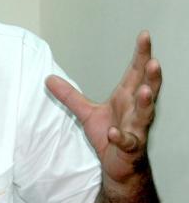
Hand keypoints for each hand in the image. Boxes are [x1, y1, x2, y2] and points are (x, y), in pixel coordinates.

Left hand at [46, 31, 161, 184]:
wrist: (118, 166)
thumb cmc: (110, 136)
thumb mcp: (85, 112)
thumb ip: (69, 95)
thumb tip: (48, 79)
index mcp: (126, 98)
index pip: (136, 72)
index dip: (141, 55)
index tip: (144, 36)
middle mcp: (135, 110)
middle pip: (147, 89)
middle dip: (151, 76)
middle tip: (154, 61)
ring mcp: (135, 129)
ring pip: (144, 115)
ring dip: (145, 103)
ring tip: (145, 91)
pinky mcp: (130, 148)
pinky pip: (127, 141)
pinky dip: (121, 136)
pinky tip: (113, 131)